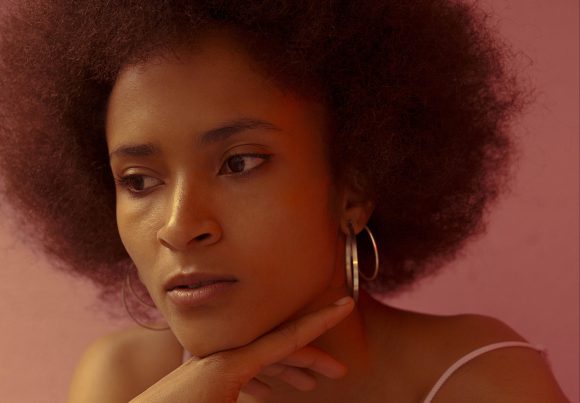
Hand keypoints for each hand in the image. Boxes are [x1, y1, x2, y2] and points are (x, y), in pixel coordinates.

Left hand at [129, 296, 354, 402]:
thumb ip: (250, 401)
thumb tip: (277, 401)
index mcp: (231, 365)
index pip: (288, 337)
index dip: (320, 320)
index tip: (345, 303)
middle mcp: (224, 359)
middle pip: (280, 350)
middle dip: (312, 359)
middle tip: (341, 369)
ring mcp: (213, 367)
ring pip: (261, 363)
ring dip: (288, 372)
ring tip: (311, 385)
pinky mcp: (203, 380)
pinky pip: (243, 374)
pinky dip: (263, 381)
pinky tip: (271, 392)